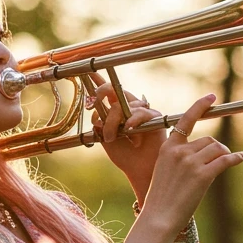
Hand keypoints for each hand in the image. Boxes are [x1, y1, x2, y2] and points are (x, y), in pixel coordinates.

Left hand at [87, 74, 165, 195]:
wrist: (140, 171)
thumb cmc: (125, 156)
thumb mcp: (106, 140)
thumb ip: (100, 127)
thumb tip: (96, 117)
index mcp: (116, 110)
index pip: (107, 91)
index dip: (98, 80)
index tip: (88, 72)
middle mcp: (129, 107)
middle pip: (114, 90)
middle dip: (100, 93)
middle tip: (91, 104)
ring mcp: (141, 110)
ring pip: (122, 106)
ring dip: (112, 122)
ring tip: (111, 138)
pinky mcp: (154, 117)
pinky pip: (140, 113)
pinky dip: (132, 121)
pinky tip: (129, 130)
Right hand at [136, 93, 242, 233]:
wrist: (159, 217)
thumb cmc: (162, 198)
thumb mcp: (165, 171)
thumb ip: (180, 157)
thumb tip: (206, 150)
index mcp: (168, 148)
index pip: (185, 120)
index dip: (199, 106)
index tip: (211, 97)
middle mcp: (179, 151)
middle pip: (209, 140)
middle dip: (217, 149)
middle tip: (220, 159)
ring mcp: (191, 163)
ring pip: (218, 149)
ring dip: (225, 155)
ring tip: (224, 163)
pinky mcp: (203, 175)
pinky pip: (225, 160)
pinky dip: (235, 158)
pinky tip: (241, 158)